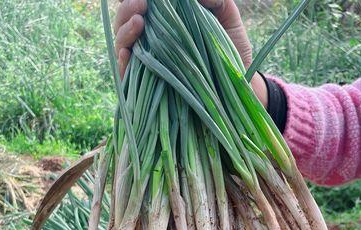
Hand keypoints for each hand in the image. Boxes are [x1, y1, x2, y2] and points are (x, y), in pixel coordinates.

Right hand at [114, 0, 267, 106]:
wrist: (238, 91)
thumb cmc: (232, 56)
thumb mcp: (228, 20)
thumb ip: (216, 1)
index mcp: (168, 27)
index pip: (143, 10)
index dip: (137, 1)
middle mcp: (154, 45)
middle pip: (127, 23)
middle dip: (128, 8)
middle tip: (141, 3)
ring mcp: (148, 67)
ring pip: (123, 45)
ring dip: (124, 30)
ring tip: (138, 21)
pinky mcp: (146, 90)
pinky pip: (125, 74)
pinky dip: (122, 61)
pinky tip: (126, 52)